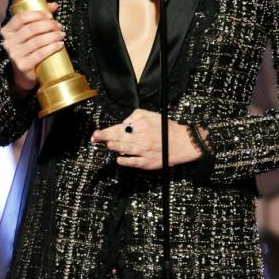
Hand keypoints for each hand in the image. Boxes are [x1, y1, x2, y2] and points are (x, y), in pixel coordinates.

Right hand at [0, 2, 65, 93]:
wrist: (23, 75)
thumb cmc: (28, 50)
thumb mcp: (29, 33)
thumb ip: (39, 18)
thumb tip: (54, 5)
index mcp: (7, 31)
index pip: (21, 18)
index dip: (37, 14)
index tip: (50, 15)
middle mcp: (8, 43)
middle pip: (31, 29)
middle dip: (48, 25)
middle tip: (59, 26)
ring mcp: (15, 55)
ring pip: (37, 41)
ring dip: (53, 36)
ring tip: (62, 35)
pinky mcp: (23, 66)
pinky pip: (40, 54)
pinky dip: (52, 47)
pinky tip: (60, 44)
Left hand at [91, 109, 205, 168]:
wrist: (184, 143)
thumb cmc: (167, 129)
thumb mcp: (152, 115)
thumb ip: (136, 115)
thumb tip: (123, 122)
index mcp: (142, 126)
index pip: (119, 128)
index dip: (106, 131)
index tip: (96, 133)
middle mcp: (142, 138)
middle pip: (118, 138)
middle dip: (104, 138)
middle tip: (94, 139)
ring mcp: (144, 151)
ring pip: (123, 149)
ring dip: (113, 147)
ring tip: (108, 145)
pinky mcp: (148, 163)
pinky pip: (132, 162)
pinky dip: (123, 160)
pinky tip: (119, 158)